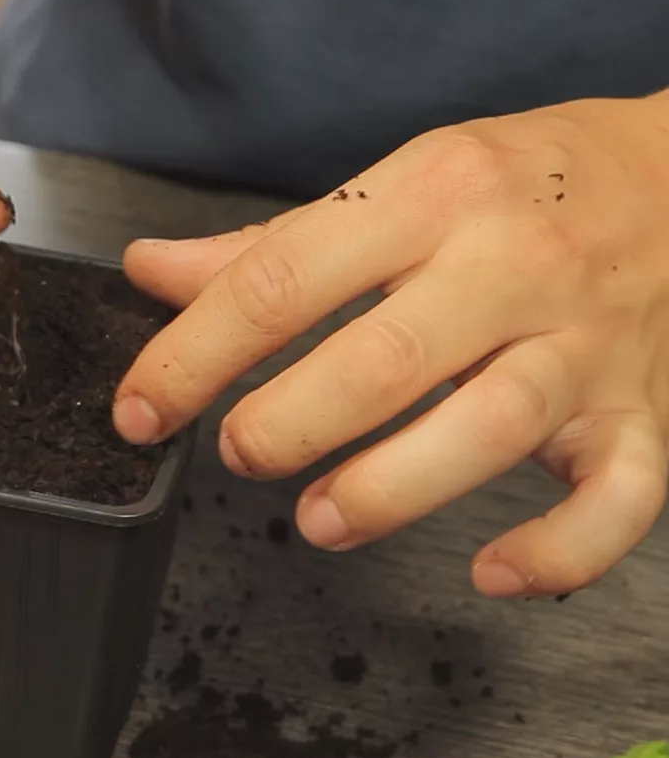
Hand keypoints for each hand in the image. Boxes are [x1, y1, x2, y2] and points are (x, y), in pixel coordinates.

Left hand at [115, 95, 668, 596]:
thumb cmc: (526, 185)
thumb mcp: (400, 185)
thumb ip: (272, 245)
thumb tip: (151, 272)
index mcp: (432, 195)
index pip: (283, 279)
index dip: (193, 355)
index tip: (140, 409)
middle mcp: (511, 266)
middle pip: (387, 358)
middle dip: (291, 421)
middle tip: (238, 452)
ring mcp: (586, 344)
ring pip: (491, 425)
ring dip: (392, 487)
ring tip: (318, 519)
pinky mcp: (646, 412)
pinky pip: (619, 496)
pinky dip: (561, 550)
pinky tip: (493, 573)